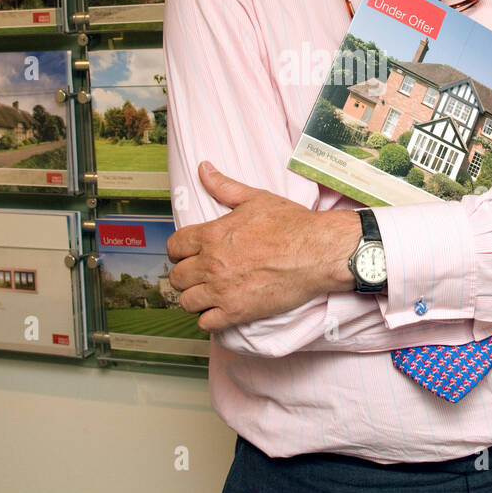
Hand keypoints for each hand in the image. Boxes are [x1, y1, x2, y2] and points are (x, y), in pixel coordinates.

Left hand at [167, 161, 360, 332]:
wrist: (317, 251)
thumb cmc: (291, 224)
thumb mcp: (255, 198)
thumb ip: (224, 186)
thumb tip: (203, 169)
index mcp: (211, 235)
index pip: (173, 247)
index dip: (178, 252)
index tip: (188, 255)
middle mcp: (211, 264)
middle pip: (176, 277)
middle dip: (186, 276)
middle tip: (200, 275)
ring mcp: (222, 290)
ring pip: (186, 302)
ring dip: (195, 298)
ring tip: (208, 294)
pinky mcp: (237, 312)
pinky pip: (206, 324)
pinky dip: (210, 320)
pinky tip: (220, 311)